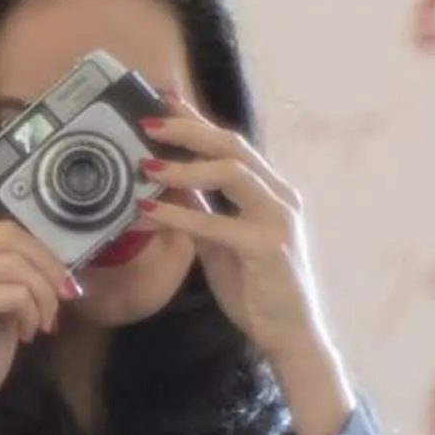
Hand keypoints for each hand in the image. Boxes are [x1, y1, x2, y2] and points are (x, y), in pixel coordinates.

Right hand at [0, 154, 82, 431]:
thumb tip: (44, 258)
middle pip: (2, 231)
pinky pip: (16, 288)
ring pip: (16, 262)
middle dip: (45, 260)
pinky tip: (30, 332)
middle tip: (63, 291)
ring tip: (45, 320)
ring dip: (45, 292)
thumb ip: (0, 275)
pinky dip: (34, 310)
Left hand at [128, 94, 335, 361]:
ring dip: (184, 165)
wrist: (290, 333)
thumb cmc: (256, 288)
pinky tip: (148, 211)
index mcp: (269, 191)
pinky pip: (217, 223)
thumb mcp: (220, 243)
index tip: (162, 101)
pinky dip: (179, 215)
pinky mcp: (267, 246)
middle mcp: (279, 195)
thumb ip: (201, 213)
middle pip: (232, 145)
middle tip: (147, 120)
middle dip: (188, 128)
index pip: (231, 145)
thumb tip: (166, 186)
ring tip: (144, 164)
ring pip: (233, 172)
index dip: (196, 121)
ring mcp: (277, 218)